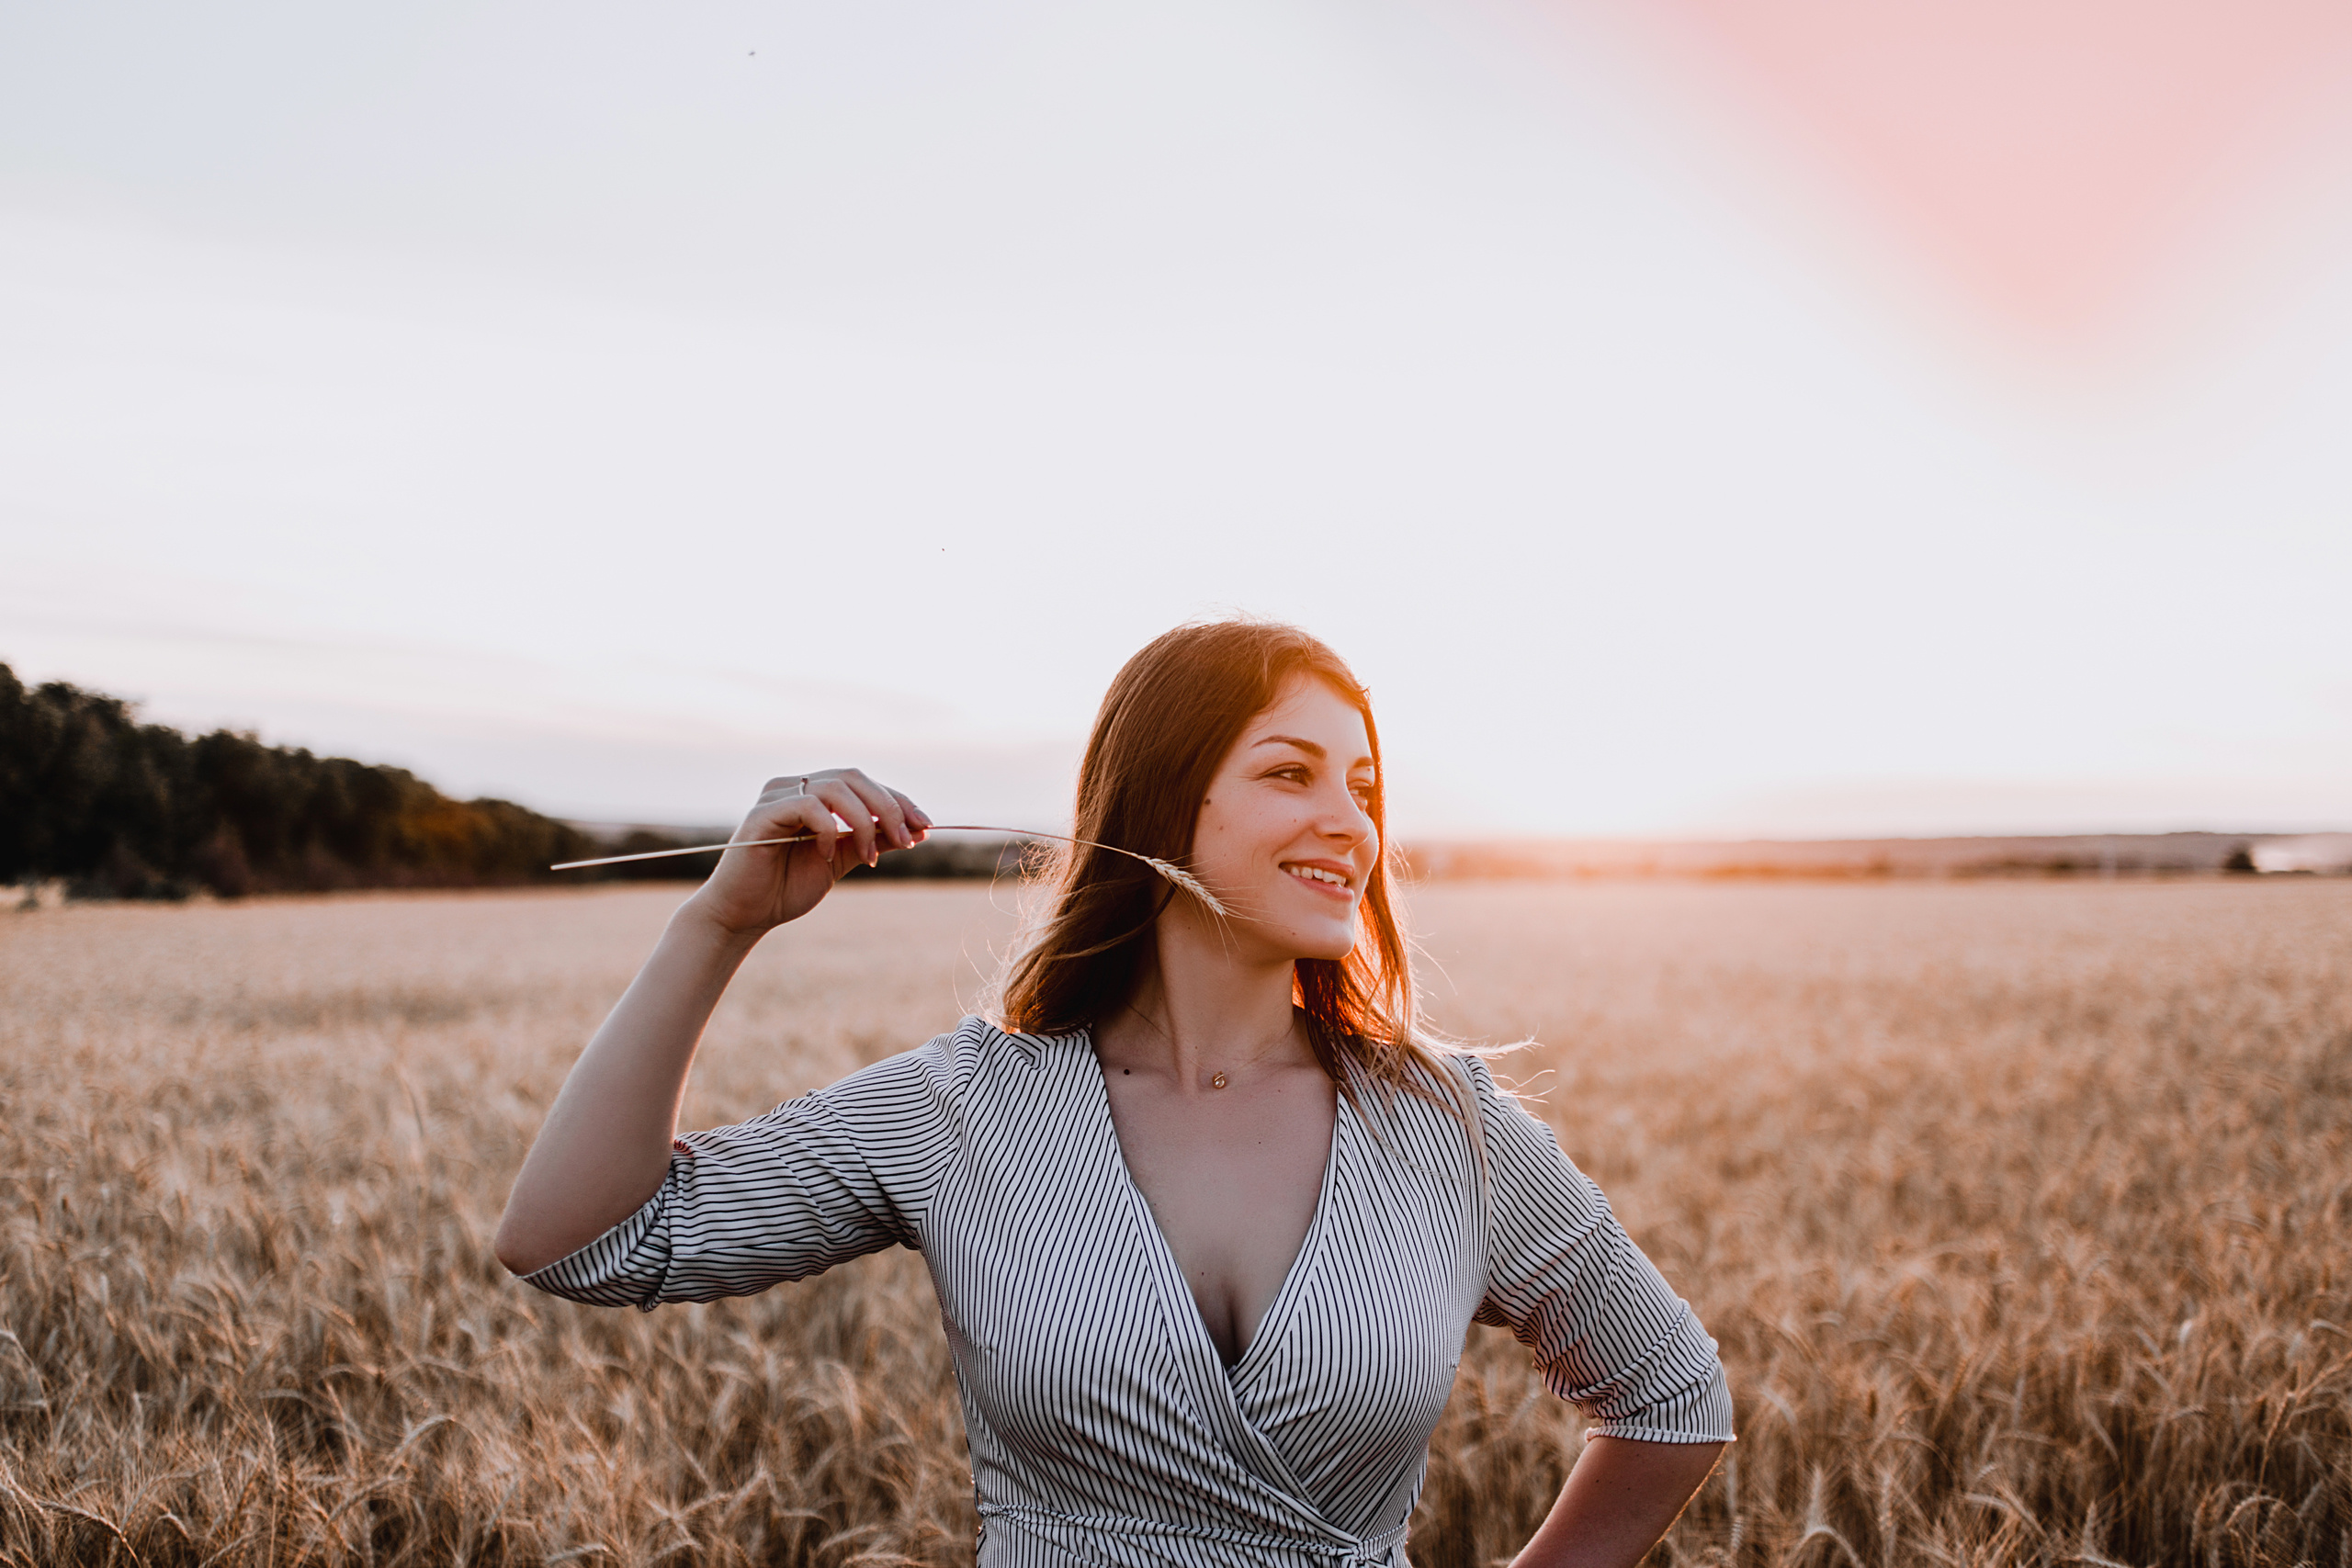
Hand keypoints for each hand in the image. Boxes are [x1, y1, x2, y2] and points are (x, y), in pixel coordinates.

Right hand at [684, 769, 930, 936]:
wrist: (744, 916)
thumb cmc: (786, 887)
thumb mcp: (841, 861)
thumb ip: (871, 841)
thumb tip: (917, 831)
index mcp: (813, 794)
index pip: (864, 784)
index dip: (898, 801)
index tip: (925, 826)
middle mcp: (794, 787)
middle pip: (854, 777)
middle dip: (889, 807)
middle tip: (908, 839)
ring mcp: (776, 796)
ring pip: (835, 787)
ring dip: (863, 821)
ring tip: (870, 858)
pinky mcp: (761, 814)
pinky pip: (807, 806)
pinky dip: (828, 829)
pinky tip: (827, 855)